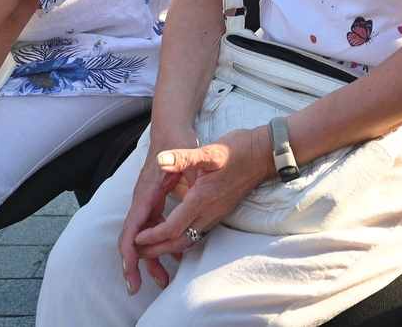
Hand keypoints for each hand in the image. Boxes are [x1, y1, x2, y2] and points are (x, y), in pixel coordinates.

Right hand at [117, 148, 189, 293]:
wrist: (171, 127)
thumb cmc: (176, 140)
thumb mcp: (183, 152)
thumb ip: (179, 160)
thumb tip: (167, 162)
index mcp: (146, 193)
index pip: (132, 228)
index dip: (130, 252)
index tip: (131, 272)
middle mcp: (142, 200)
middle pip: (132, 238)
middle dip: (133, 265)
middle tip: (137, 288)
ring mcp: (147, 201)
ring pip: (142, 236)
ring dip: (149, 259)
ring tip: (161, 280)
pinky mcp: (154, 201)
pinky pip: (152, 228)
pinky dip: (159, 244)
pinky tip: (175, 256)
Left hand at [131, 127, 272, 263]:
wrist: (265, 154)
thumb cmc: (238, 149)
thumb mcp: (209, 150)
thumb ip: (183, 157)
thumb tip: (161, 159)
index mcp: (202, 199)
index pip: (172, 227)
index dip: (153, 236)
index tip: (136, 239)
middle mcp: (210, 211)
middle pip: (180, 240)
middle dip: (158, 249)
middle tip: (139, 253)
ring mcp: (218, 213)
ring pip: (191, 238)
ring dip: (171, 246)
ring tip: (154, 249)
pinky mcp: (223, 210)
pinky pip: (201, 232)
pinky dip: (185, 238)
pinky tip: (179, 235)